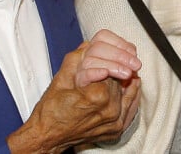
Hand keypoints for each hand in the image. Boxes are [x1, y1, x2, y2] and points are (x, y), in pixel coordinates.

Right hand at [7, 29, 140, 152]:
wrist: (47, 138)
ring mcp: (114, 122)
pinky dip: (131, 94)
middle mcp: (109, 109)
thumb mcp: (62, 76)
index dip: (114, 53)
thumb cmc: (51, 108)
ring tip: (129, 68)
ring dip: (126, 79)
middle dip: (121, 64)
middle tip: (130, 56)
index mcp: (95, 94)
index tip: (122, 49)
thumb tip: (93, 44)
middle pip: (120, 77)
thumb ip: (80, 57)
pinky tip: (133, 83)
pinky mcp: (116, 130)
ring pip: (126, 91)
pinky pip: (130, 107)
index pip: (111, 65)